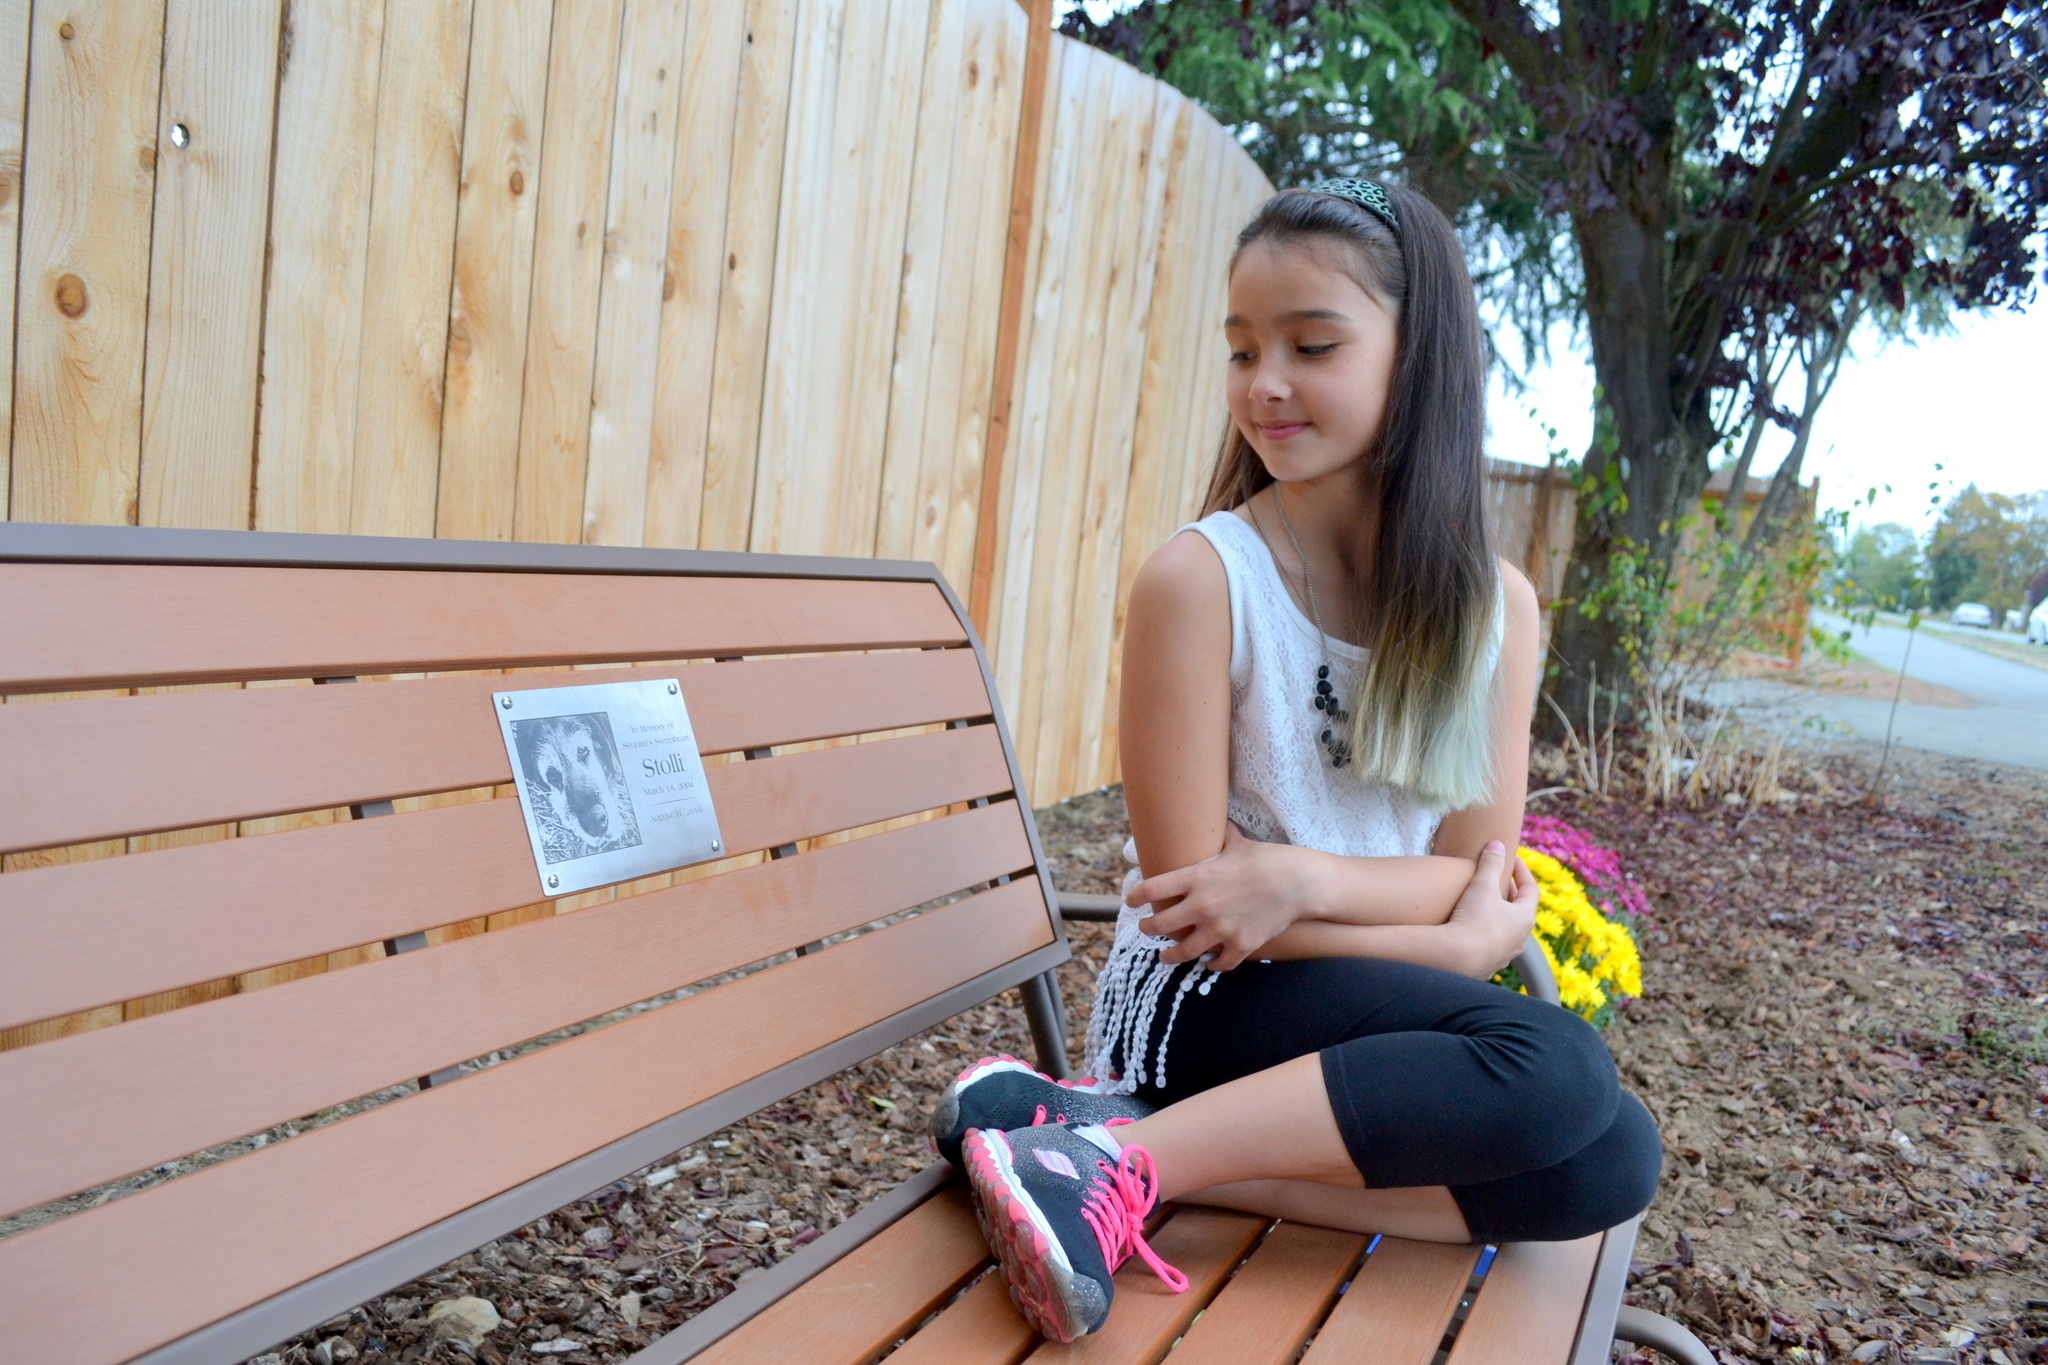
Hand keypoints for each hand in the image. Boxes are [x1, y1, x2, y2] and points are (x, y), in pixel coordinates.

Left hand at [1126, 823, 1323, 970]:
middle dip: (1148, 928)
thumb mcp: (1238, 843)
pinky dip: (1212, 964)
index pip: (1153, 888)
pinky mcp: (1240, 945)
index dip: (1136, 896)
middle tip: (1145, 928)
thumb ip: (1221, 838)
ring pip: (1183, 951)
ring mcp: (1220, 929)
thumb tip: (1217, 822)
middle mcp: (1202, 905)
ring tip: (1163, 956)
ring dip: (1169, 955)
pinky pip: (1218, 963)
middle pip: (1160, 925)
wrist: (1300, 883)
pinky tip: (1209, 963)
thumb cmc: (1269, 858)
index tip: (1132, 900)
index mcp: (1197, 877)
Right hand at [1446, 842, 1538, 977]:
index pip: (1531, 890)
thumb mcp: (1482, 885)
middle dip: (1510, 893)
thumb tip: (1497, 845)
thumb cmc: (1474, 919)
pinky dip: (1486, 933)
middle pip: (1520, 911)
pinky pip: (1491, 945)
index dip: (1522, 871)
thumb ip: (1491, 863)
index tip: (1512, 859)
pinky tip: (1472, 929)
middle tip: (1497, 879)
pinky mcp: (1488, 966)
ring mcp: (1505, 955)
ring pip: (1507, 930)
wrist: (1455, 959)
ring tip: (1484, 904)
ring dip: (1499, 915)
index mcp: (1524, 918)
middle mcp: (1520, 939)